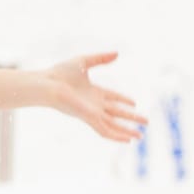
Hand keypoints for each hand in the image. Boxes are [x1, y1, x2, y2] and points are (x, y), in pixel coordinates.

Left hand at [0, 52, 146, 142]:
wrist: (47, 84)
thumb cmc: (59, 73)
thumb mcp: (83, 62)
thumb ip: (100, 58)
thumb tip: (117, 53)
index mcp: (92, 92)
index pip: (112, 98)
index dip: (123, 100)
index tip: (134, 103)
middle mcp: (93, 104)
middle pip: (116, 112)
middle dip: (131, 117)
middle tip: (146, 121)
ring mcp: (91, 112)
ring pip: (113, 125)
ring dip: (126, 130)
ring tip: (140, 136)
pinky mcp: (88, 118)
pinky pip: (105, 130)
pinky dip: (116, 136)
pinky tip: (127, 140)